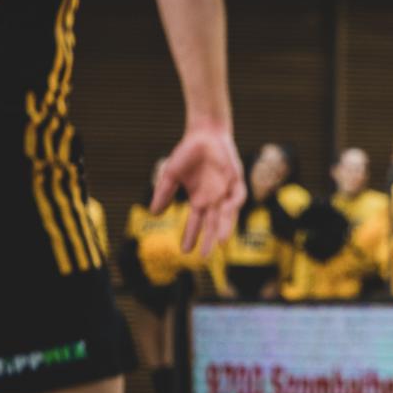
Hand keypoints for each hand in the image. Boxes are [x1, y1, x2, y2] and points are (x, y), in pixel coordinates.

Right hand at [153, 122, 244, 256]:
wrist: (205, 134)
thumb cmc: (188, 154)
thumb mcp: (171, 175)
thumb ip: (164, 193)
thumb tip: (154, 213)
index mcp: (199, 200)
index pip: (195, 223)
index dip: (190, 236)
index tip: (185, 252)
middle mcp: (214, 199)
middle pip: (213, 224)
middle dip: (208, 240)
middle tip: (203, 257)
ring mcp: (226, 191)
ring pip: (227, 214)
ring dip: (224, 227)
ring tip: (220, 242)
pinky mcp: (237, 180)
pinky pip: (238, 195)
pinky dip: (234, 203)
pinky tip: (228, 210)